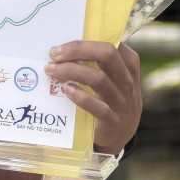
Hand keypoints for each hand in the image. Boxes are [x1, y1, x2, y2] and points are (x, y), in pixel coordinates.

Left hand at [45, 40, 140, 155]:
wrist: (120, 137)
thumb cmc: (110, 100)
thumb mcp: (113, 80)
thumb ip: (98, 64)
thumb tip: (64, 49)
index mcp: (128, 66)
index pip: (112, 44)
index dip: (85, 42)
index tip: (62, 46)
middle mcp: (127, 81)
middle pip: (107, 54)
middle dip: (78, 50)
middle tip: (54, 54)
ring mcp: (122, 102)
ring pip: (99, 79)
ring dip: (71, 71)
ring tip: (51, 71)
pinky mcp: (112, 121)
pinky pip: (97, 107)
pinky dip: (80, 96)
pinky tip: (66, 90)